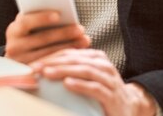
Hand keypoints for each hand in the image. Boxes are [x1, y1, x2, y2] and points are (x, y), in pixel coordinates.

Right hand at [4, 11, 90, 63]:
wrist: (19, 57)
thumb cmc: (30, 34)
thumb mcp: (29, 25)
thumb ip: (38, 18)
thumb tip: (61, 13)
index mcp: (13, 30)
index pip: (26, 22)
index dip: (41, 18)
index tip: (58, 15)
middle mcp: (13, 47)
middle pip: (41, 39)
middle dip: (63, 33)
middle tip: (80, 29)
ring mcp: (22, 63)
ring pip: (49, 54)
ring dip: (69, 46)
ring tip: (85, 40)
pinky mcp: (32, 74)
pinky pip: (52, 66)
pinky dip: (66, 59)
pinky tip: (78, 54)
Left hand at [30, 49, 156, 115]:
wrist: (130, 108)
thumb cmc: (103, 93)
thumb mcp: (87, 78)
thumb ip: (71, 71)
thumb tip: (42, 70)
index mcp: (95, 57)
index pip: (69, 53)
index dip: (50, 56)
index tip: (32, 63)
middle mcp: (103, 65)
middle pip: (74, 60)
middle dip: (52, 62)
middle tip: (34, 67)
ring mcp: (109, 80)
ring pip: (84, 70)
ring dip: (63, 71)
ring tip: (46, 73)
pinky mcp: (112, 96)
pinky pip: (95, 88)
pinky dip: (80, 85)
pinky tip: (67, 84)